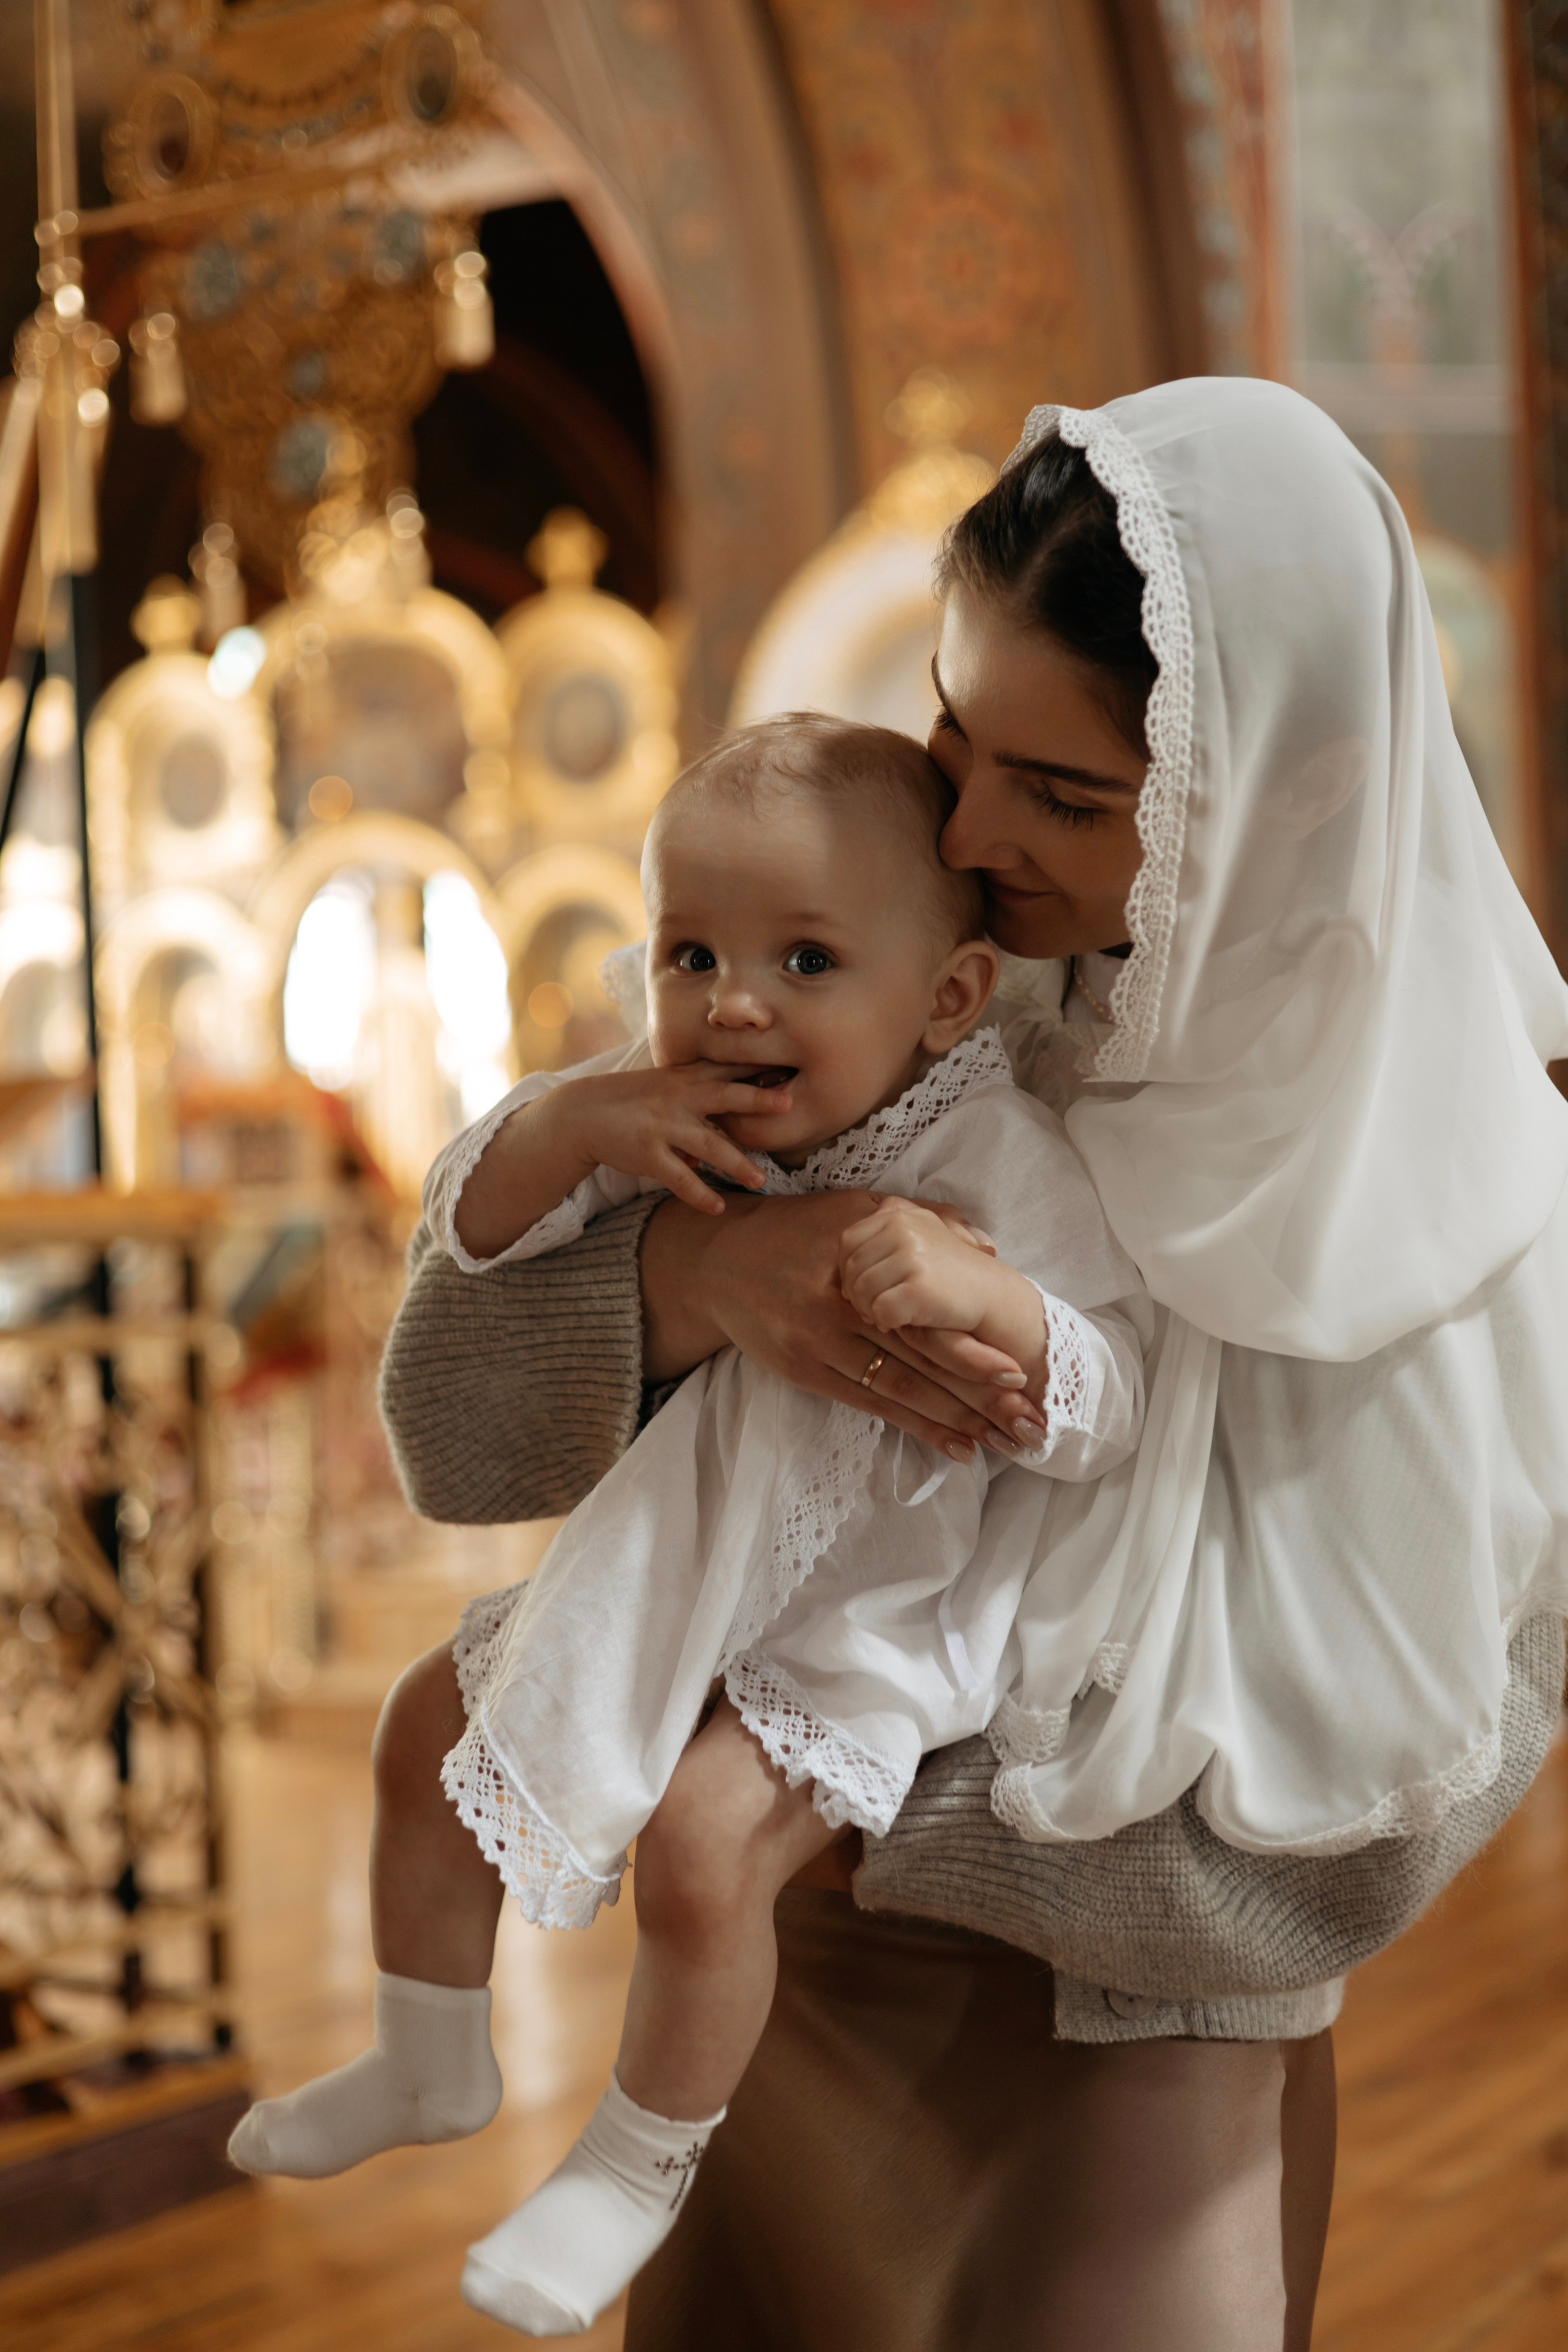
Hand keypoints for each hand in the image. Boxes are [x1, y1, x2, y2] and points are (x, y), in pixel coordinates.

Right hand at [453, 1062, 792, 1259]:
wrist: (583, 1113)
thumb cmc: (635, 1100)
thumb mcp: (669, 1086)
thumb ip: (706, 1095)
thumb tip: (741, 1114)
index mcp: (688, 1078)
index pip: (729, 1070)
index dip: (760, 1068)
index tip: (792, 1067)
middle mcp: (679, 1098)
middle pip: (725, 1096)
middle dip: (757, 1100)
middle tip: (789, 1104)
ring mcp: (663, 1126)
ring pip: (708, 1144)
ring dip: (737, 1163)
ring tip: (761, 1180)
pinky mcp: (648, 1154)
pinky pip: (679, 1178)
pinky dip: (699, 1194)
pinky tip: (717, 1207)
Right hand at [640, 1191, 1049, 1462]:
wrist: (715, 1260)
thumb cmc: (793, 1230)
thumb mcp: (853, 1209)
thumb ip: (920, 1219)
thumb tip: (985, 1244)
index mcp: (861, 1262)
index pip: (925, 1315)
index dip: (971, 1348)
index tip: (1017, 1372)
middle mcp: (842, 1307)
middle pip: (921, 1359)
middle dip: (977, 1394)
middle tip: (1025, 1421)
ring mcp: (819, 1343)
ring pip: (898, 1389)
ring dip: (952, 1419)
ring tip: (1000, 1441)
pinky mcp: (804, 1371)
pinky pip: (868, 1403)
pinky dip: (913, 1426)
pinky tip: (952, 1445)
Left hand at [838, 1200, 995, 1337]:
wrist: (992, 1295)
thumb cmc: (948, 1274)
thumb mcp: (917, 1238)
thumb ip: (880, 1237)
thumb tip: (838, 1274)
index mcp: (898, 1214)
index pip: (848, 1241)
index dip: (849, 1270)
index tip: (865, 1288)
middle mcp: (903, 1229)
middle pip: (851, 1267)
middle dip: (857, 1294)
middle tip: (876, 1308)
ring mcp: (911, 1257)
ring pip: (861, 1291)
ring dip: (870, 1310)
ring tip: (890, 1315)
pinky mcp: (918, 1288)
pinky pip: (879, 1311)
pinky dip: (886, 1323)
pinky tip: (902, 1323)